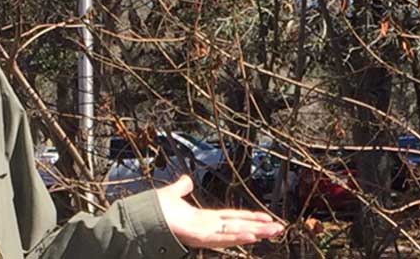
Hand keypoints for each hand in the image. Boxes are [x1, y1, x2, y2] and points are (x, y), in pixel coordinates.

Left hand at [157, 175, 285, 248]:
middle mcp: (207, 228)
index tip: (266, 217)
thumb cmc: (153, 209)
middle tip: (280, 228)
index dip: (249, 217)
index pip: (232, 218)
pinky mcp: (197, 237)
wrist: (140, 215)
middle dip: (259, 228)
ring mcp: (203, 234)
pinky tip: (251, 236)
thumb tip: (187, 180)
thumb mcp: (171, 194)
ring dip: (254, 233)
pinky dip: (236, 238)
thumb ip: (181, 188)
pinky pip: (220, 238)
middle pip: (238, 227)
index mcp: (204, 219)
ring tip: (273, 232)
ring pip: (234, 234)